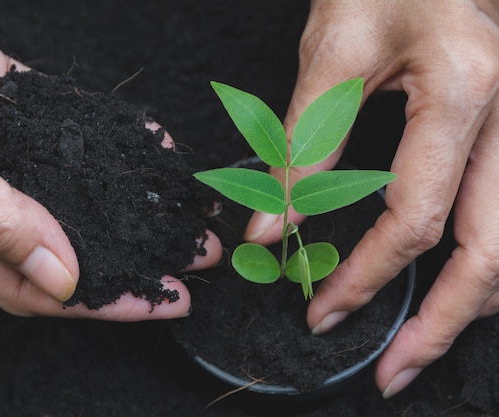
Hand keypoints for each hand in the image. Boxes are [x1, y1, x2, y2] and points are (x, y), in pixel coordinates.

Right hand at [0, 0, 220, 320]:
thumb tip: (56, 276)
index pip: (30, 285)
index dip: (100, 301)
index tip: (160, 301)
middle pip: (57, 242)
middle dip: (125, 253)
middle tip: (188, 256)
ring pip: (64, 187)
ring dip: (122, 201)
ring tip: (178, 210)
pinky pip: (61, 125)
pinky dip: (103, 136)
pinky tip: (143, 143)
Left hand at [245, 0, 498, 396]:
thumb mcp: (329, 56)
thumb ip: (301, 148)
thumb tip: (268, 232)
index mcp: (462, 92)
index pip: (415, 219)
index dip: (365, 276)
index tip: (321, 310)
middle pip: (493, 253)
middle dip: (441, 325)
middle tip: (391, 373)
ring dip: (470, 302)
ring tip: (420, 341)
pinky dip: (483, 261)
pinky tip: (449, 282)